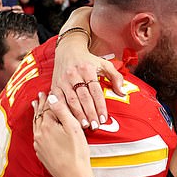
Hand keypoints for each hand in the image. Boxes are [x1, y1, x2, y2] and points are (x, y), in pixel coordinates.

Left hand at [32, 93, 91, 176]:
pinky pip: (37, 136)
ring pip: (36, 125)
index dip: (49, 98)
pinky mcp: (41, 154)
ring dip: (37, 115)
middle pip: (39, 115)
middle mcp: (39, 134)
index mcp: (47, 126)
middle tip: (41, 95)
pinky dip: (38, 127)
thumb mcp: (73, 127)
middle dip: (41, 105)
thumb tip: (52, 97)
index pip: (47, 107)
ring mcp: (39, 145)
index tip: (48, 90)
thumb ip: (62, 110)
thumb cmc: (77, 152)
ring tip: (35, 106)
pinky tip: (40, 127)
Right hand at [51, 7, 123, 128]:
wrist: (68, 50)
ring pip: (71, 100)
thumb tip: (122, 92)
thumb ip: (116, 77)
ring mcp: (63, 80)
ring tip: (85, 126)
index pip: (95, 91)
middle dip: (90, 113)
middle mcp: (74, 75)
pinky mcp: (54, 85)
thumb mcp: (104, 64)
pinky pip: (58, 100)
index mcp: (87, 69)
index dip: (100, 106)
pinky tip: (69, 119)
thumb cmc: (88, 60)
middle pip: (83, 97)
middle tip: (95, 126)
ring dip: (78, 114)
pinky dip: (64, 111)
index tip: (104, 118)